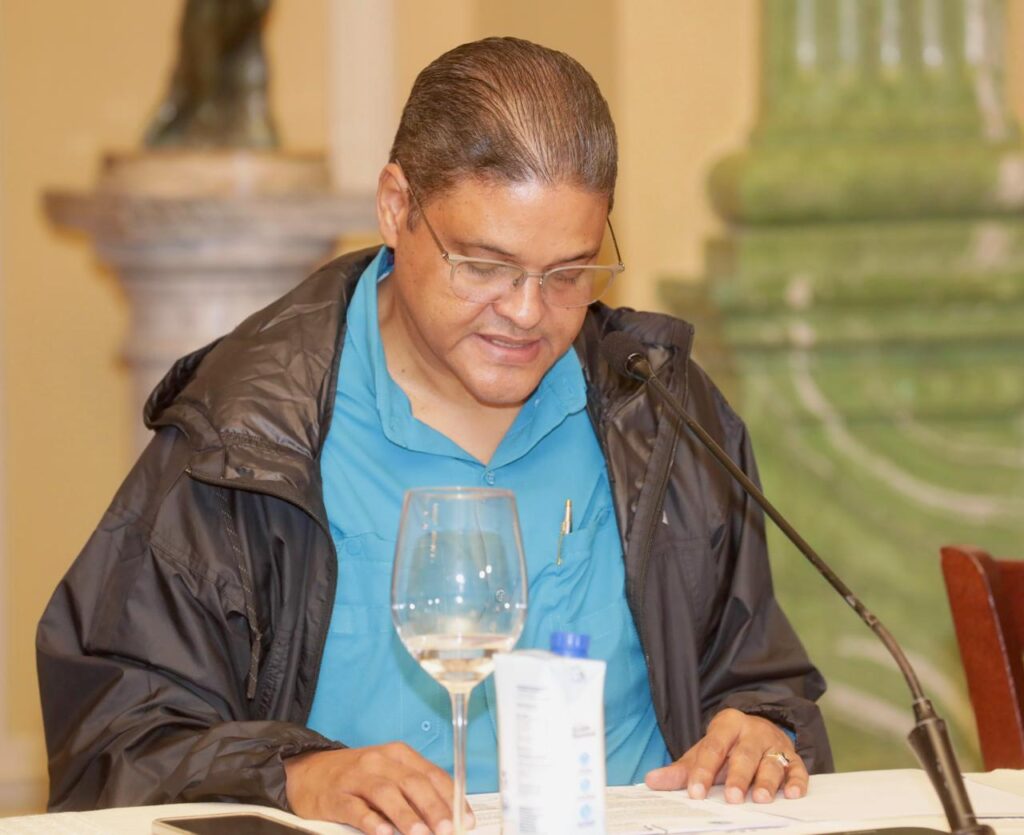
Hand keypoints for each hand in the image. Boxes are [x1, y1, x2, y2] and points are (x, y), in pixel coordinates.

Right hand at [284, 743, 474, 834]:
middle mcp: (379, 761)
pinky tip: (383, 833)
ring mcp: (356, 777)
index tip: (465, 820)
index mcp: (398, 754)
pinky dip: (371, 821)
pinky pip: (356, 808)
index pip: (431, 774)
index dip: (451, 798)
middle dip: (433, 808)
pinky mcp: (335, 796)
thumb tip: (445, 816)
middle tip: (447, 830)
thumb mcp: (387, 774)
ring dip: (406, 816)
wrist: (306, 772)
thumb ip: (413, 790)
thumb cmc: (355, 776)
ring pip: (386, 793)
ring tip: (421, 834)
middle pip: (412, 783)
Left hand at [644, 708, 807, 802]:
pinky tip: (793, 793)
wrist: (758, 730)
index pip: (713, 748)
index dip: (704, 770)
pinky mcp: (793, 758)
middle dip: (738, 777)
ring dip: (767, 781)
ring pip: (772, 762)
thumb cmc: (726, 747)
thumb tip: (651, 781)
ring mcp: (775, 744)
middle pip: (744, 754)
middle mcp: (753, 732)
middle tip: (732, 798)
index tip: (696, 792)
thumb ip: (680, 770)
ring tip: (761, 798)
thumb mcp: (703, 753)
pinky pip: (798, 769)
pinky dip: (797, 781)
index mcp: (727, 725)